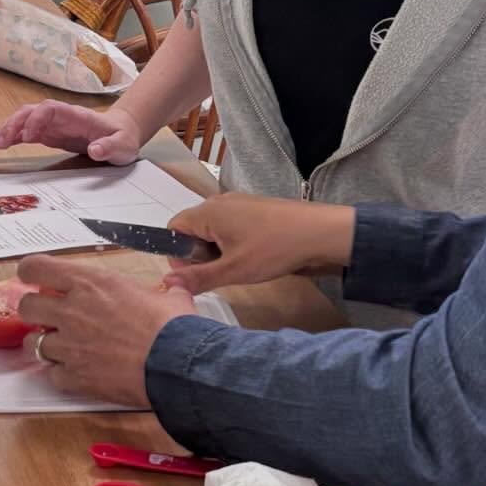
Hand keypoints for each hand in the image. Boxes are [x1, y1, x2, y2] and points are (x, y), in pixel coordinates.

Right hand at [0, 100, 141, 162]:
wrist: (122, 133)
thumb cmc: (122, 137)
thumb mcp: (123, 145)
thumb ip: (110, 147)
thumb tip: (95, 150)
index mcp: (77, 115)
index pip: (51, 108)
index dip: (36, 119)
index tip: (28, 137)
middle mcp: (61, 116)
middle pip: (31, 111)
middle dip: (14, 124)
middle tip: (2, 142)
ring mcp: (53, 124)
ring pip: (24, 120)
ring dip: (7, 130)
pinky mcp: (49, 134)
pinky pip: (26, 133)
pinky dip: (11, 138)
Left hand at [18, 257, 195, 405]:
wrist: (176, 366)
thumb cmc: (173, 329)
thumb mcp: (168, 296)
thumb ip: (161, 290)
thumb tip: (175, 287)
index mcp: (90, 284)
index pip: (35, 268)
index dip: (31, 273)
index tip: (36, 279)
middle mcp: (72, 311)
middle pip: (26, 306)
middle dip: (35, 311)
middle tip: (50, 315)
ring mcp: (69, 346)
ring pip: (33, 343)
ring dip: (46, 344)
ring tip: (65, 347)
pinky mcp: (74, 376)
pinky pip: (52, 374)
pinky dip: (62, 373)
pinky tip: (79, 371)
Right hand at [162, 195, 355, 295]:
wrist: (319, 232)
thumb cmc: (273, 249)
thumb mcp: (233, 270)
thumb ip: (198, 277)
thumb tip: (166, 284)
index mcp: (208, 212)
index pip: (174, 229)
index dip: (178, 254)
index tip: (195, 273)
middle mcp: (219, 201)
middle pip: (193, 229)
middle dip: (200, 254)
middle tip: (222, 271)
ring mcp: (239, 202)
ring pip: (214, 229)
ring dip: (218, 250)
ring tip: (240, 265)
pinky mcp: (255, 207)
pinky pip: (232, 225)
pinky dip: (234, 242)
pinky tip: (253, 255)